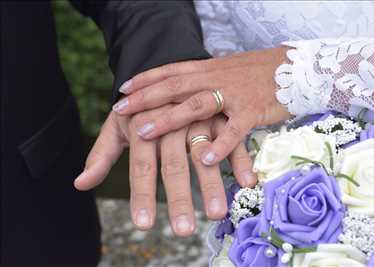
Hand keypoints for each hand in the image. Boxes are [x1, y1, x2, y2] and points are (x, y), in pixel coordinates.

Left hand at [74, 109, 255, 235]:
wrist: (178, 57)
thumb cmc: (146, 102)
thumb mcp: (120, 122)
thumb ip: (104, 152)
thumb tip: (80, 184)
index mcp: (145, 119)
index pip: (142, 163)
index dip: (141, 194)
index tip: (143, 225)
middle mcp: (174, 116)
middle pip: (174, 162)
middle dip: (178, 197)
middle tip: (182, 230)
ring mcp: (203, 111)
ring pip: (205, 151)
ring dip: (212, 183)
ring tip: (215, 214)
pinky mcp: (229, 108)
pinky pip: (234, 134)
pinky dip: (238, 157)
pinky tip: (244, 181)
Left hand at [112, 47, 290, 165]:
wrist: (294, 67)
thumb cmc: (254, 75)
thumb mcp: (225, 72)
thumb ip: (202, 82)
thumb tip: (180, 94)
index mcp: (207, 69)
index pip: (170, 71)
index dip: (145, 80)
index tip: (122, 91)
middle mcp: (215, 78)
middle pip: (174, 86)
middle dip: (145, 98)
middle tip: (121, 111)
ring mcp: (233, 95)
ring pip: (196, 105)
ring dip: (169, 119)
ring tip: (145, 132)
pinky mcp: (252, 111)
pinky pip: (234, 130)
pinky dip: (219, 145)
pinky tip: (204, 159)